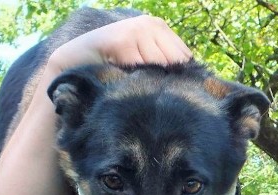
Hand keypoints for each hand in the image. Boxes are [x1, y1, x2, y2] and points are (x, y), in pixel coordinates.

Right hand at [49, 15, 192, 73]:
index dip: (180, 74)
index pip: (184, 55)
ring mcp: (137, 30)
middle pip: (174, 61)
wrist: (82, 56)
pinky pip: (141, 68)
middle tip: (152, 86)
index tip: (173, 87)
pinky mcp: (123, 41)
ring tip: (136, 79)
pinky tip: (126, 76)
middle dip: (167, 77)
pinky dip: (136, 77)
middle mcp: (150, 24)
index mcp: (159, 25)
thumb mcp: (145, 55)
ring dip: (150, 79)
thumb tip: (195, 77)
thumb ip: (166, 60)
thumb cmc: (118, 62)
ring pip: (159, 66)